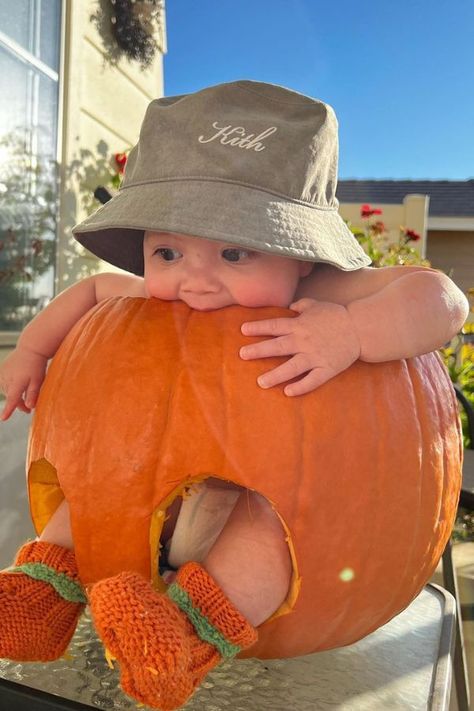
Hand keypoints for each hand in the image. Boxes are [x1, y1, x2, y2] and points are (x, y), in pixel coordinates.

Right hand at [0, 346, 47, 419]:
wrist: (30, 350)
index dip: (8, 409)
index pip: (12, 399)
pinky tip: (19, 384)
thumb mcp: (38, 381)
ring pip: (8, 392)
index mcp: (18, 382)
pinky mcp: (1, 372)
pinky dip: (11, 388)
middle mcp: (7, 378)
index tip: (3, 418)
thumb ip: (33, 394)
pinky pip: (5, 385)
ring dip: (15, 396)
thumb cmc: (36, 366)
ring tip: (25, 395)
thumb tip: (29, 407)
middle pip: (11, 397)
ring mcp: (3, 374)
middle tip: (28, 410)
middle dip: (19, 404)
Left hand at [239, 298, 360, 395]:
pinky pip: (312, 380)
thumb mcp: (318, 305)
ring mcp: (315, 356)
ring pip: (292, 367)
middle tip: (242, 355)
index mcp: (300, 325)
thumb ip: (302, 304)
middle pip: (278, 346)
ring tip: (261, 382)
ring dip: (275, 375)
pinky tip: (288, 392)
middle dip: (259, 350)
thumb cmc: (337, 315)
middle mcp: (304, 341)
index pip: (275, 325)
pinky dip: (301, 386)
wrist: (361, 329)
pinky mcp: (326, 368)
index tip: (243, 330)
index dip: (258, 327)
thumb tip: (291, 306)